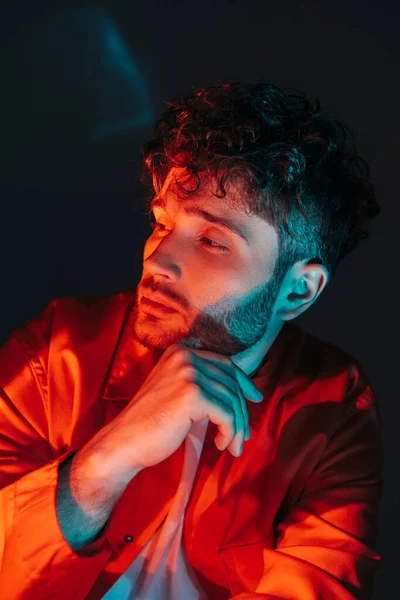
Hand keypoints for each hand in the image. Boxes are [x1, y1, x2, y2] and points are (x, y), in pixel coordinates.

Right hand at [89, 343, 263, 481]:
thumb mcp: (174, 391)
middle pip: (231, 382)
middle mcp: (184, 357)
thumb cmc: (151, 423)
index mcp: (179, 352)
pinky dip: (230, 432)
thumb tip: (242, 390)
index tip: (255, 398)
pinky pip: (227, 414)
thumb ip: (200, 382)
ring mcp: (187, 374)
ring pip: (232, 399)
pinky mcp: (191, 395)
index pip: (224, 363)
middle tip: (243, 436)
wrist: (123, 442)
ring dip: (238, 427)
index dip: (244, 381)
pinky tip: (221, 445)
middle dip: (242, 411)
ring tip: (232, 446)